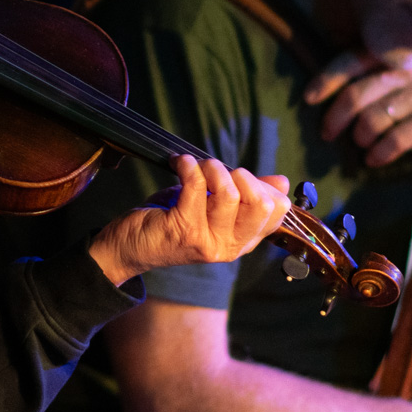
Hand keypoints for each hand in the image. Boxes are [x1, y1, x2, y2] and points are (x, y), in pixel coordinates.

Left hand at [89, 156, 289, 285]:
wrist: (130, 247)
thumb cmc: (172, 222)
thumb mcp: (213, 209)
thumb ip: (245, 196)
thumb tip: (282, 182)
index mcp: (242, 241)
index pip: (277, 212)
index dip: (263, 185)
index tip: (238, 176)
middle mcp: (231, 246)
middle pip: (261, 204)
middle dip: (240, 175)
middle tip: (215, 171)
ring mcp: (208, 241)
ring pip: (229, 193)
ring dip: (210, 168)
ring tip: (194, 166)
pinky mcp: (184, 230)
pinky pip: (196, 186)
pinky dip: (187, 166)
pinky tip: (178, 163)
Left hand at [305, 49, 411, 166]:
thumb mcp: (410, 64)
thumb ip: (376, 71)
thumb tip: (329, 94)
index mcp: (396, 53)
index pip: (351, 61)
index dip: (326, 80)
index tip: (308, 97)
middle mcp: (408, 70)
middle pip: (357, 95)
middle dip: (335, 118)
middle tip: (327, 132)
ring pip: (373, 120)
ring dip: (359, 137)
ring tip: (359, 143)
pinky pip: (396, 140)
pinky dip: (379, 153)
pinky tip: (374, 158)